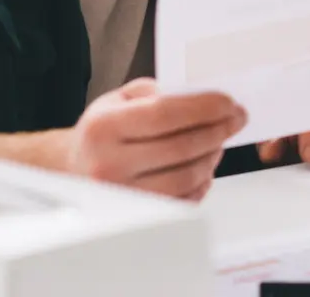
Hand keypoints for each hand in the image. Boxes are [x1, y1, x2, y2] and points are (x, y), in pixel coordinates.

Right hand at [62, 78, 246, 201]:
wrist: (74, 170)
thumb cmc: (101, 134)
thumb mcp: (117, 99)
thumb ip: (155, 92)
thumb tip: (199, 96)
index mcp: (104, 128)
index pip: (165, 114)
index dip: (204, 107)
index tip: (228, 102)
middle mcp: (109, 165)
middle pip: (182, 147)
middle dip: (218, 129)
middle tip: (235, 118)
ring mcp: (123, 196)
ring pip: (187, 177)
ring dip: (213, 155)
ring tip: (219, 140)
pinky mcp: (138, 217)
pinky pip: (184, 201)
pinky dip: (203, 182)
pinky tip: (205, 165)